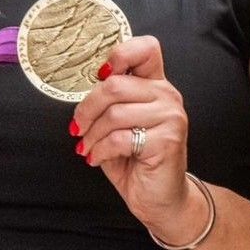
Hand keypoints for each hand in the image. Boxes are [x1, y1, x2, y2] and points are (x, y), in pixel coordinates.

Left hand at [71, 36, 208, 243]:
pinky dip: (100, 150)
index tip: (101, 75)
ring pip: (114, 113)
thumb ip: (110, 103)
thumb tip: (84, 92)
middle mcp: (167, 95)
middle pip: (116, 85)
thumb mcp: (120, 126)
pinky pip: (120, 138)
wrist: (161, 200)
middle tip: (78, 126)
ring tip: (88, 147)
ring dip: (92, 134)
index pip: (146, 48)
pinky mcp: (167, 140)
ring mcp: (170, 117)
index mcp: (156, 85)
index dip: (120, 54)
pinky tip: (97, 158)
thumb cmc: (137, 162)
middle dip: (87, 108)